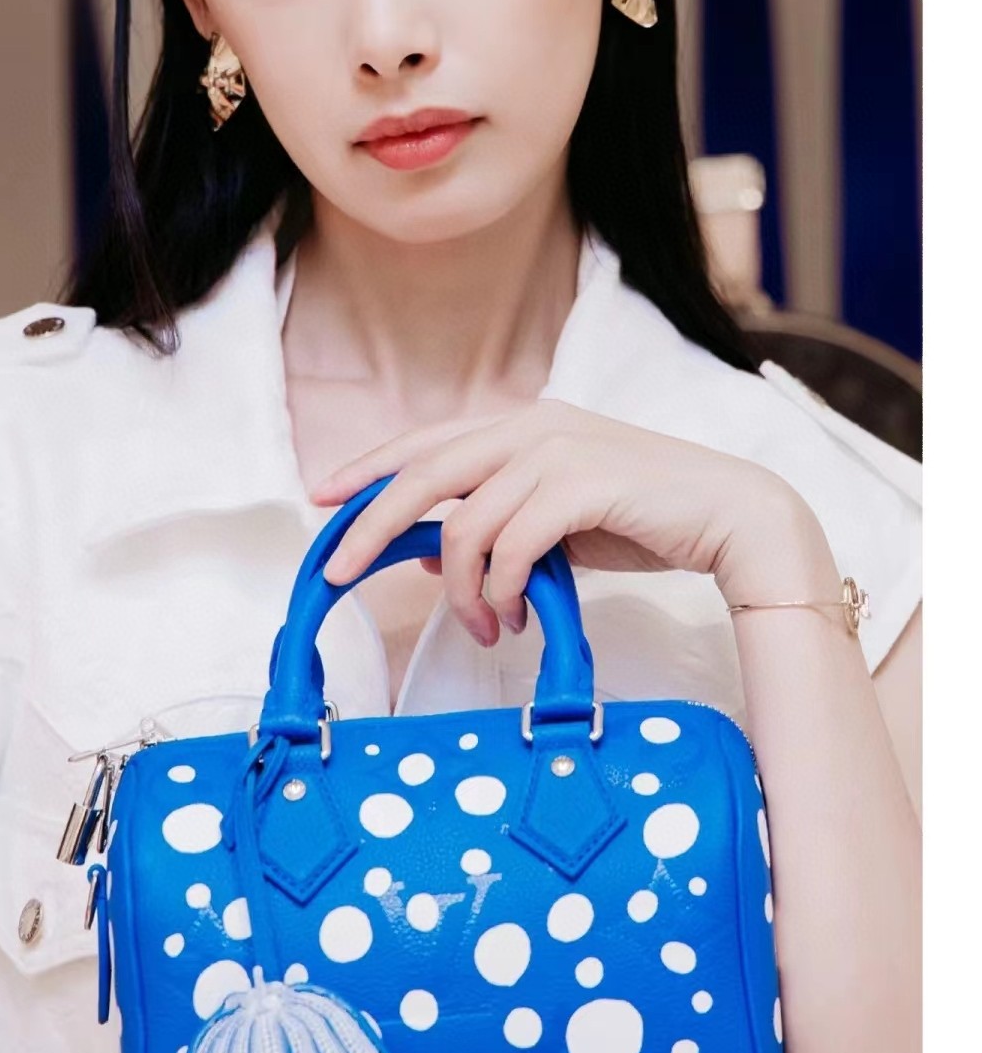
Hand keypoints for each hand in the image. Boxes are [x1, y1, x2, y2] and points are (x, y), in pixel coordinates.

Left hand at [309, 400, 817, 643]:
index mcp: (520, 425)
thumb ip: (497, 524)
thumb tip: (432, 557)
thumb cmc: (641, 515)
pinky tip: (512, 619)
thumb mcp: (554, 519)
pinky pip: (512, 546)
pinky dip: (501, 591)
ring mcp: (557, 451)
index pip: (425, 442)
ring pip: (467, 524)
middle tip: (337, 572)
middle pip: (423, 474)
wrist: (728, 515)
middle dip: (371, 525)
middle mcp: (530, 427)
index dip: (369, 468)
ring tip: (481, 627)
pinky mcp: (582, 484)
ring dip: (463, 590)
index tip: (323, 496)